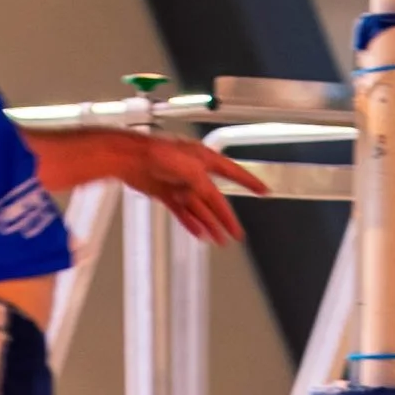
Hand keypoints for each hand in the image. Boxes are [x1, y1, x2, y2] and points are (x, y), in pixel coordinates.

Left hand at [120, 131, 268, 247]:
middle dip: (227, 217)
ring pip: (199, 208)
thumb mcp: (191, 170)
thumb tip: (211, 197)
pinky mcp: (166, 193)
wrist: (132, 159)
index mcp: (205, 159)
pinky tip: (198, 233)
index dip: (249, 181)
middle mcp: (194, 172)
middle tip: (237, 232)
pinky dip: (191, 223)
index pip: (234, 172)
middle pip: (216, 199)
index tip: (262, 189)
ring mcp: (180, 183)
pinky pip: (183, 212)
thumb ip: (205, 185)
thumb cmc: (158, 154)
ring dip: (209, 224)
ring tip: (219, 240)